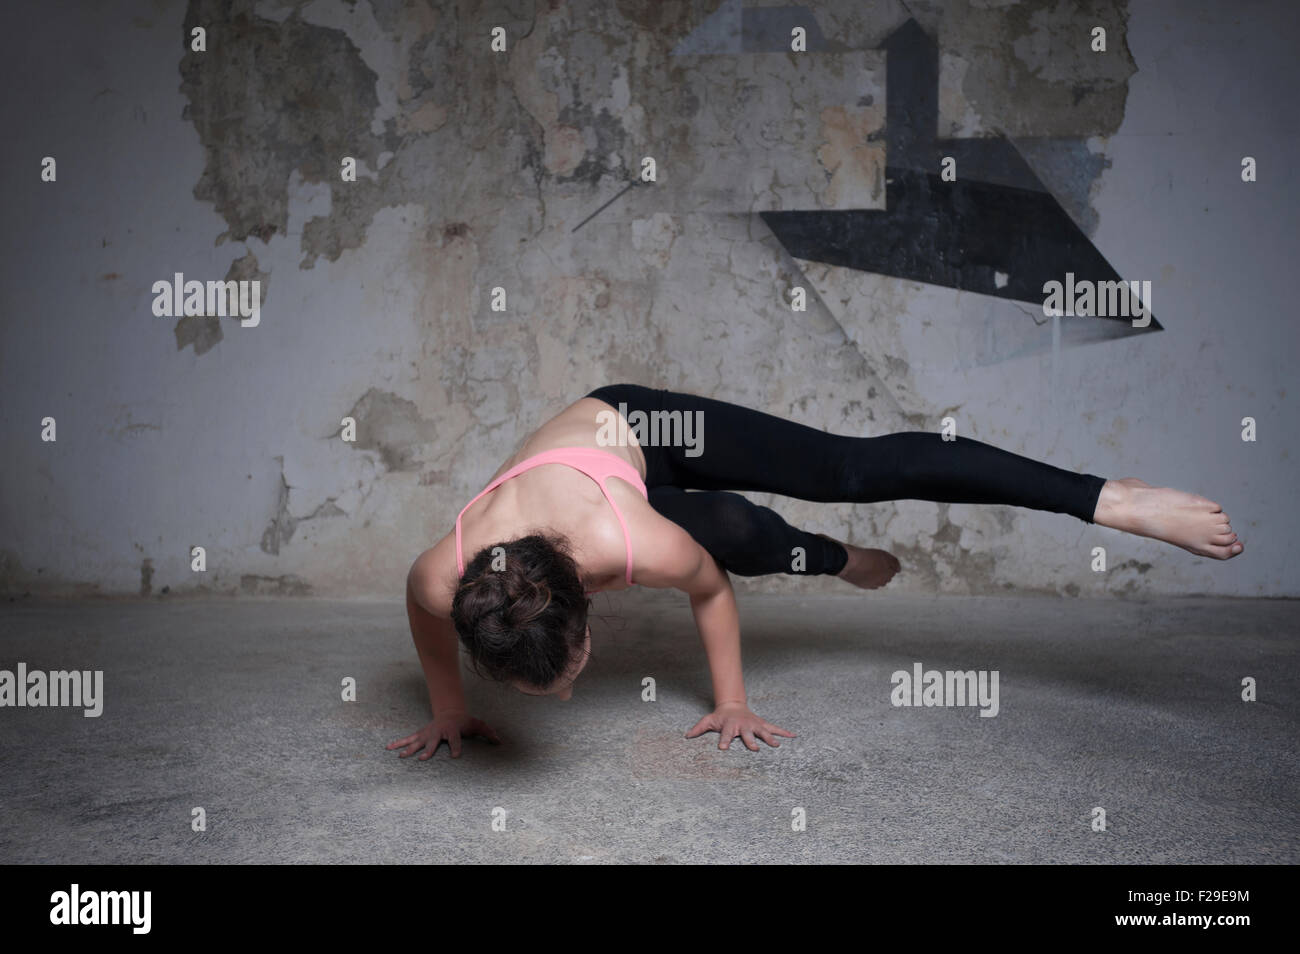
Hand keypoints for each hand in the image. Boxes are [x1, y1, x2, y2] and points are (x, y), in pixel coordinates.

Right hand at [386, 712, 501, 759]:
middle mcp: (439, 732)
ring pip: (417, 741)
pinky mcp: (421, 734)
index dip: (456, 747)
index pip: (456, 739)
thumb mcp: (478, 725)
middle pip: (433, 741)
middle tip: (423, 758)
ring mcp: (428, 733)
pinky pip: (409, 739)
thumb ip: (488, 733)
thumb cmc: (465, 722)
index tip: (455, 756)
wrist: (450, 712)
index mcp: (453, 730)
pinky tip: (388, 747)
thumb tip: (500, 742)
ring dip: (409, 748)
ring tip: (400, 756)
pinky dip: (399, 742)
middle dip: (429, 749)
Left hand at [685, 701, 795, 750]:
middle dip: (750, 741)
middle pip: (747, 734)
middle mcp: (743, 726)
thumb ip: (698, 729)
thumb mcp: (708, 720)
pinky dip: (784, 731)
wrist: (732, 705)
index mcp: (730, 726)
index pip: (726, 735)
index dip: (724, 741)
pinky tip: (794, 736)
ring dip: (770, 738)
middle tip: (754, 748)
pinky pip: (774, 728)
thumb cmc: (720, 717)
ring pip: (763, 731)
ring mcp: (754, 725)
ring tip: (777, 745)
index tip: (723, 748)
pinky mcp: (762, 724)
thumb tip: (686, 736)